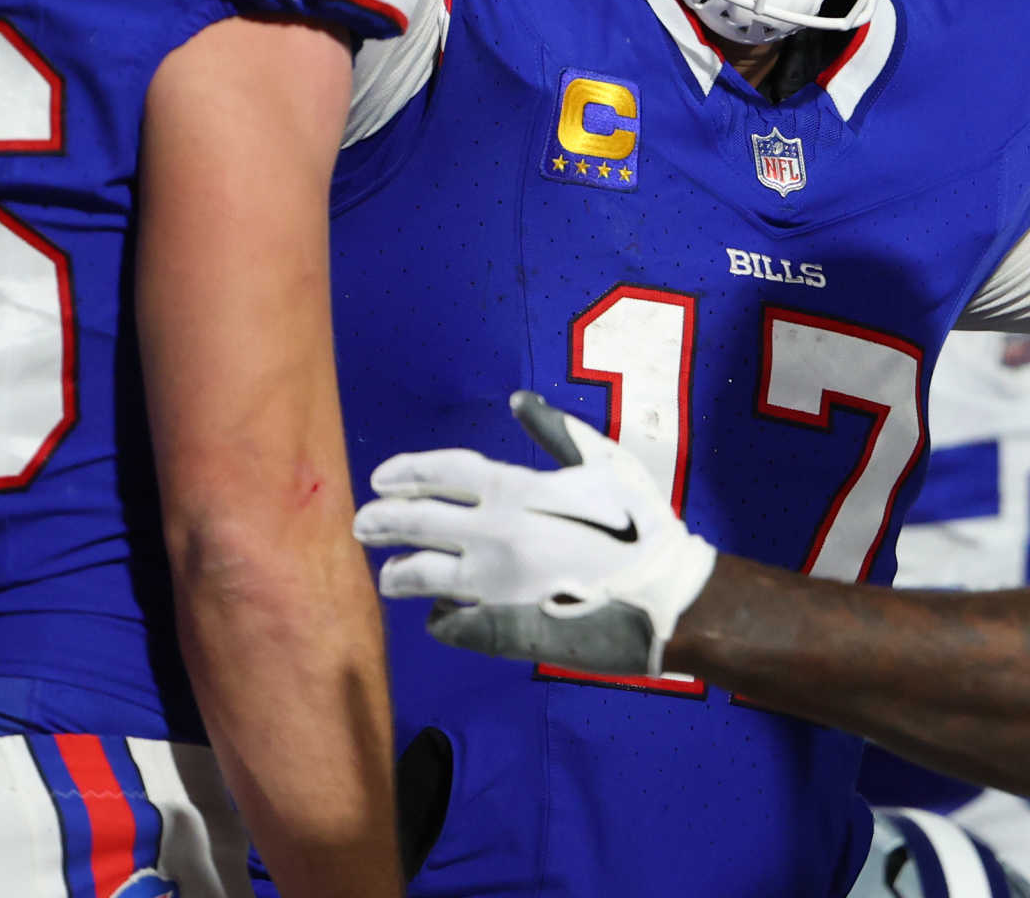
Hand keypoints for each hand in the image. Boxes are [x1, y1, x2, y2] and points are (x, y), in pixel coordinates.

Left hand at [351, 391, 718, 676]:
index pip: (443, 473)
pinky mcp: (502, 627)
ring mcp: (494, 585)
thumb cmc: (640, 524)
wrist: (666, 596)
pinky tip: (439, 612)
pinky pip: (449, 621)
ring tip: (390, 574)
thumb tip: (519, 401)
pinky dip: (440, 614)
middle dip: (383, 520)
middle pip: (417, 522)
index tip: (382, 478)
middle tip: (363, 524)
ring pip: (421, 575)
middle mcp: (495, 534)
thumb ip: (555, 432)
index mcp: (518, 490)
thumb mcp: (603, 464)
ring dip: (399, 573)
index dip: (406, 472)